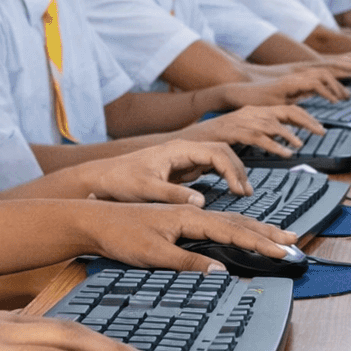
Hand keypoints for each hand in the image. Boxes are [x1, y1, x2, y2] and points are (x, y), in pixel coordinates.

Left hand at [79, 139, 248, 203]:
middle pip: (222, 150)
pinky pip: (209, 165)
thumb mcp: (146, 189)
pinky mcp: (181, 166)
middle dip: (238, 170)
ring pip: (217, 157)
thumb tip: (202, 201)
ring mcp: (183, 156)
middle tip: (246, 193)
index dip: (232, 170)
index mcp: (177, 149)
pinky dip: (223, 175)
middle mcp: (183, 148)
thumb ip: (173, 194)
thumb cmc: (121, 181)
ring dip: (233, 172)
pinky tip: (229, 190)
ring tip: (243, 192)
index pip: (215, 151)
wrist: (104, 177)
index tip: (239, 190)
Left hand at [85, 201, 295, 273]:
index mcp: (189, 217)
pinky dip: (235, 229)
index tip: (284, 251)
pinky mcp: (178, 221)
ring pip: (228, 221)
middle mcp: (191, 213)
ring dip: (255, 229)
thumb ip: (188, 262)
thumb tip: (222, 272)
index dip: (261, 242)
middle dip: (267, 233)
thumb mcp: (152, 254)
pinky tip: (240, 234)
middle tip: (293, 243)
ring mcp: (185, 216)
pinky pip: (215, 224)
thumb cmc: (118, 234)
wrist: (92, 218)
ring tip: (277, 237)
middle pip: (237, 222)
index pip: (233, 230)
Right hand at [179, 104, 324, 156]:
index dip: (304, 116)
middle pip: (285, 111)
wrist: (188, 139)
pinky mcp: (234, 131)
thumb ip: (259, 136)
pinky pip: (259, 137)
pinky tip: (286, 153)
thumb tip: (277, 143)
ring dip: (290, 134)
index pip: (285, 108)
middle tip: (321, 132)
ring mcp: (242, 121)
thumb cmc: (213, 141)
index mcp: (254, 111)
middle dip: (306, 121)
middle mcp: (250, 112)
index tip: (318, 127)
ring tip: (302, 145)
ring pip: (273, 123)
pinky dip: (275, 145)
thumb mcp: (242, 134)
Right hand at [266, 65, 348, 100]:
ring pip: (325, 73)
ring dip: (339, 84)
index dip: (349, 70)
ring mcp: (295, 75)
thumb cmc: (261, 98)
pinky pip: (313, 84)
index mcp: (304, 74)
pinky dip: (326, 91)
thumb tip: (314, 104)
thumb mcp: (288, 99)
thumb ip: (302, 98)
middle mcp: (301, 71)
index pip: (331, 68)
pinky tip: (333, 100)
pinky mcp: (289, 83)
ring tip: (348, 96)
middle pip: (333, 64)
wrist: (241, 94)